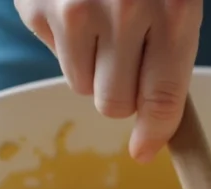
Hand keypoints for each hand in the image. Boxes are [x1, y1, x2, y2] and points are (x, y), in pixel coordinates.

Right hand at [15, 0, 202, 161]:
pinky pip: (55, 58)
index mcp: (174, 9)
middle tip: (125, 60)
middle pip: (116, 104)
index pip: (164, 97)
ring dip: (92, 68)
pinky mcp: (37, 8)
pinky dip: (66, 42)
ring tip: (101, 24)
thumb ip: (171, 53)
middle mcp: (125, 10)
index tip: (144, 151)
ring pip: (81, 87)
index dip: (154, 133)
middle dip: (122, 94)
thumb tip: (153, 132)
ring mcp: (75, 10)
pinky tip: (75, 5)